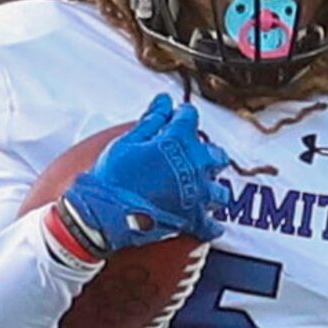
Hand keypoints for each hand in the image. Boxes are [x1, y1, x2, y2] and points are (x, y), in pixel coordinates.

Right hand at [57, 94, 231, 254]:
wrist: (106, 211)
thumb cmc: (114, 174)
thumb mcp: (129, 140)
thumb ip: (153, 120)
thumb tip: (165, 101)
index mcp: (180, 141)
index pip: (190, 118)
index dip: (182, 116)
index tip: (176, 118)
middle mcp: (197, 166)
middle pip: (216, 155)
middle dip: (206, 153)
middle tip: (190, 156)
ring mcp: (199, 195)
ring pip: (220, 191)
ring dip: (211, 188)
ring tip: (199, 189)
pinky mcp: (194, 220)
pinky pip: (212, 226)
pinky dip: (210, 225)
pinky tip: (205, 222)